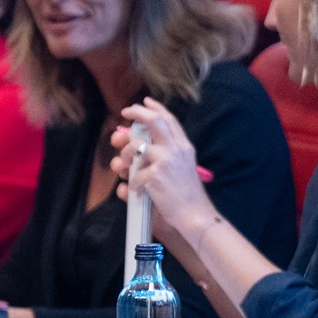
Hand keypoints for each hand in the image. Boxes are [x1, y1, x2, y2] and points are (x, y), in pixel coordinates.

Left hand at [111, 99, 216, 247]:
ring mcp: (165, 161)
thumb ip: (166, 154)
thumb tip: (137, 145)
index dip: (156, 108)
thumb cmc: (187, 195)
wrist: (195, 215)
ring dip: (124, 156)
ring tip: (122, 167)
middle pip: (154, 122)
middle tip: (125, 112)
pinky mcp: (155, 175)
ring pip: (135, 147)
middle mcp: (176, 150)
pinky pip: (133, 176)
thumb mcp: (183, 167)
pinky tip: (138, 192)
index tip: (144, 102)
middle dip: (137, 113)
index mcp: (184, 147)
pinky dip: (131, 186)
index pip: (170, 120)